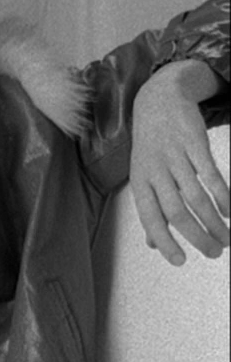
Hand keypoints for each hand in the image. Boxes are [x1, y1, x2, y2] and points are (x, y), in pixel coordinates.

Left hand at [129, 60, 228, 264]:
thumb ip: (151, 208)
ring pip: (196, 198)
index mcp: (140, 181)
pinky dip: (222, 196)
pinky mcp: (194, 144)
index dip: (164, 240)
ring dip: (214, 222)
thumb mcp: (144, 174)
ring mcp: (174, 156)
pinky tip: (230, 212)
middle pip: (176, 212)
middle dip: (197, 237)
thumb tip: (153, 244)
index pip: (149, 217)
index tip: (180, 261)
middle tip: (215, 252)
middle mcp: (155, 171)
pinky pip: (210, 175)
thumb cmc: (152, 145)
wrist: (158, 100)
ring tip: (227, 238)